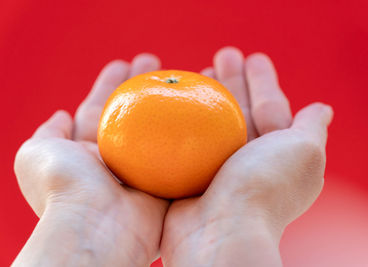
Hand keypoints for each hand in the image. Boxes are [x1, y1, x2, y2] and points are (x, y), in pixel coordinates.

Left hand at [13, 55, 167, 266]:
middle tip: (152, 61)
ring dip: (166, 99)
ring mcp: (143, 167)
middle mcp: (117, 158)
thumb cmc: (64, 187)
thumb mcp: (36, 153)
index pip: (100, 109)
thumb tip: (60, 114)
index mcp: (88, 151)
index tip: (122, 64)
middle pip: (131, 112)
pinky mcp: (166, 178)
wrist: (97, 226)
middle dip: (140, 85)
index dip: (109, 85)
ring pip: (157, 125)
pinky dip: (187, 127)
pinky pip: (179, 148)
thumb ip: (48, 132)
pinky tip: (195, 105)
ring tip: (176, 72)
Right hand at [160, 47, 332, 266]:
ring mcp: (216, 167)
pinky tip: (175, 99)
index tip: (252, 57)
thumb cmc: (265, 187)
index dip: (264, 82)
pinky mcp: (189, 173)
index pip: (270, 107)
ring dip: (207, 94)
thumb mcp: (304, 152)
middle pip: (239, 110)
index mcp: (275, 153)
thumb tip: (323, 109)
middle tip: (222, 55)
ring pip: (211, 122)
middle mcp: (246, 160)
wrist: (221, 232)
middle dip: (233, 81)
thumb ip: (311, 128)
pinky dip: (183, 118)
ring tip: (198, 69)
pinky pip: (186, 138)